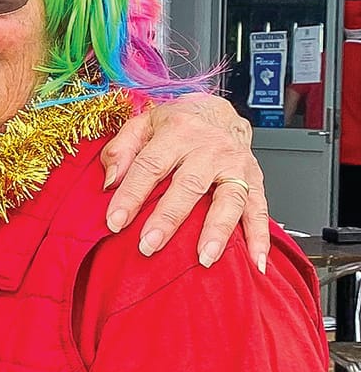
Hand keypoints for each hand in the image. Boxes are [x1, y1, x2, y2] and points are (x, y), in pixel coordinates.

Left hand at [101, 94, 268, 270]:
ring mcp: (236, 165)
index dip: (131, 195)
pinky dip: (259, 236)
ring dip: (217, 231)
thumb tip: (111, 181)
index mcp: (178, 131)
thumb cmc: (178, 123)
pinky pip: (259, 209)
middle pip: (188, 186)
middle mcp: (210, 148)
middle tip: (149, 245)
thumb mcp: (142, 123)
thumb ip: (121, 149)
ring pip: (229, 199)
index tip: (115, 221)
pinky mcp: (255, 179)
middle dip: (168, 219)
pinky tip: (255, 259)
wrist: (219, 111)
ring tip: (203, 258)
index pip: (149, 166)